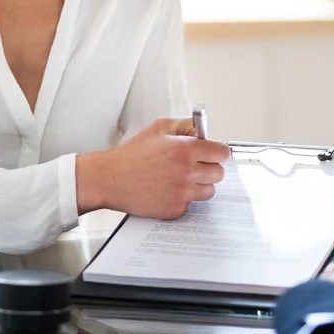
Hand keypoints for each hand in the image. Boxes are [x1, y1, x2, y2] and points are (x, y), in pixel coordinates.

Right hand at [77, 117, 230, 218]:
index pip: (222, 153)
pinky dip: (183, 197)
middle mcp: (186, 172)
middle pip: (219, 173)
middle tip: (195, 165)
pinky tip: (169, 188)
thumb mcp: (159, 128)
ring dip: (200, 184)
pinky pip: (191, 204)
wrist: (110, 178)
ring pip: (209, 191)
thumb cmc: (131, 154)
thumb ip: (185, 125)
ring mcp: (181, 193)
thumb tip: (202, 130)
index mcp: (185, 149)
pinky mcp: (175, 209)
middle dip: (209, 167)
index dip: (217, 151)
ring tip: (181, 177)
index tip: (212, 152)